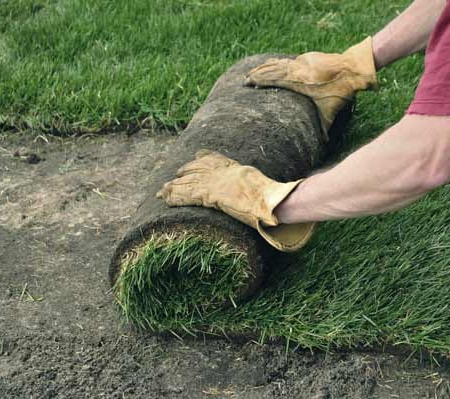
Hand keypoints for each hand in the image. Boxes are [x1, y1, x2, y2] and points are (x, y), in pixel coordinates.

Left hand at [156, 150, 315, 251]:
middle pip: (200, 169)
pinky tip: (165, 198)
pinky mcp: (211, 194)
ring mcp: (218, 183)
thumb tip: (287, 195)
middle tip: (175, 175)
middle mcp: (225, 173)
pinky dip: (175, 197)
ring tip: (161, 191)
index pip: (218, 159)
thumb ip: (270, 192)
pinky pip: (188, 195)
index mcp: (239, 169)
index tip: (197, 155)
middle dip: (186, 172)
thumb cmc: (278, 198)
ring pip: (190, 182)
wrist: (274, 201)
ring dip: (174, 187)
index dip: (205, 157)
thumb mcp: (272, 190)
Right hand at [246, 37, 377, 134]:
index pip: (274, 79)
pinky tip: (273, 64)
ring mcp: (303, 61)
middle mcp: (298, 69)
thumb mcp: (331, 111)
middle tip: (245, 79)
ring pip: (280, 63)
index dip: (260, 80)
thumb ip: (324, 127)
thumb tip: (324, 145)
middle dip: (258, 74)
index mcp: (299, 82)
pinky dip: (278, 63)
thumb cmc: (341, 92)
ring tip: (254, 71)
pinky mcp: (309, 57)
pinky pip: (289, 60)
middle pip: (273, 70)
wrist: (353, 68)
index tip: (248, 83)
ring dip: (266, 67)